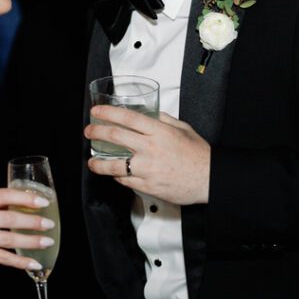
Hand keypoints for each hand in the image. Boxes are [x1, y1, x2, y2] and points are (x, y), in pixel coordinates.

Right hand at [0, 188, 54, 271]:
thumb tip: (18, 201)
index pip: (5, 195)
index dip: (26, 198)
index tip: (43, 201)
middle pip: (10, 219)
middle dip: (33, 222)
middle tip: (49, 224)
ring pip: (8, 239)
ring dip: (30, 241)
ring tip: (46, 242)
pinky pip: (1, 257)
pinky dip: (19, 261)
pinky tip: (32, 263)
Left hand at [85, 108, 211, 204]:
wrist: (209, 179)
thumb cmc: (198, 155)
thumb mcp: (183, 128)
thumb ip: (164, 120)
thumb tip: (150, 114)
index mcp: (159, 132)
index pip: (127, 118)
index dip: (108, 113)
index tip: (96, 112)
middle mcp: (150, 149)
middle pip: (115, 137)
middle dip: (97, 132)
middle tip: (89, 132)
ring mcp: (147, 169)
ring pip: (115, 165)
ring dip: (99, 163)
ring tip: (92, 162)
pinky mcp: (148, 186)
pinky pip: (126, 181)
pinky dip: (118, 176)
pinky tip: (114, 174)